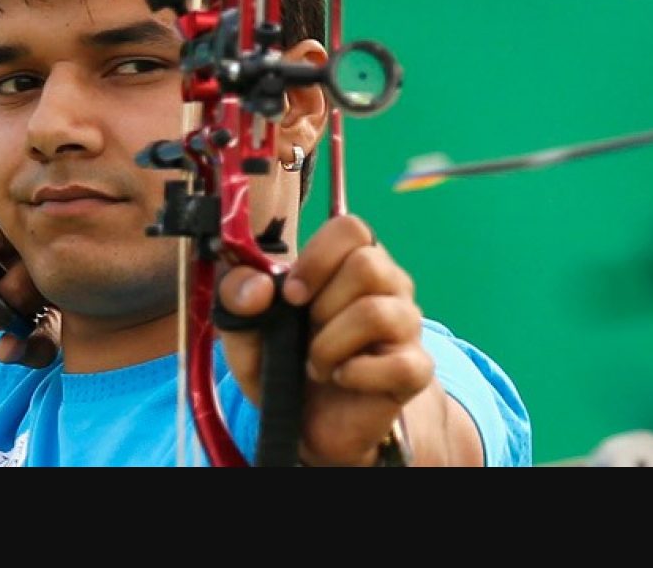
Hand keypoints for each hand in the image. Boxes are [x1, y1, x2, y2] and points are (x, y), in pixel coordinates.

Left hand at [216, 214, 432, 465]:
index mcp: (349, 262)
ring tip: (316, 364)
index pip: (352, 228)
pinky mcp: (415, 369)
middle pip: (368, 265)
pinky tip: (340, 379)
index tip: (291, 294)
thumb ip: (237, 299)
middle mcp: (387, 286)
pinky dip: (356, 374)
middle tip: (305, 333)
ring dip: (331, 344)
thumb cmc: (284, 363)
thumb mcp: (244, 332)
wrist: (309, 424)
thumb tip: (258, 287)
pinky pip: (399, 363)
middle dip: (322, 304)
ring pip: (377, 313)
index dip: (318, 257)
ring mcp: (406, 326)